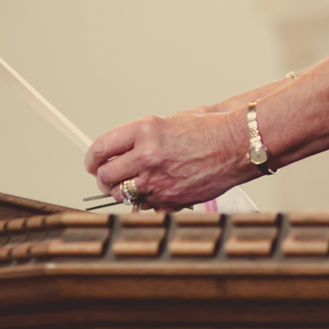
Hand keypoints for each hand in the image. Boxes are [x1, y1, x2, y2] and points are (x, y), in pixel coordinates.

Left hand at [85, 108, 249, 208]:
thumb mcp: (168, 122)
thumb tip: (122, 150)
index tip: (93, 162)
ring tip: (133, 184)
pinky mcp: (169, 200)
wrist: (236, 145)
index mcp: (145, 131)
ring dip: (122, 191)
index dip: (92, 158)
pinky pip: (144, 206)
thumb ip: (142, 137)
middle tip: (109, 176)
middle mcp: (147, 156)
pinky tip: (155, 191)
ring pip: (121, 195)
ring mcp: (157, 181)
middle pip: (105, 176)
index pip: (101, 148)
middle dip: (104, 178)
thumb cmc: (209, 130)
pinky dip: (145, 201)